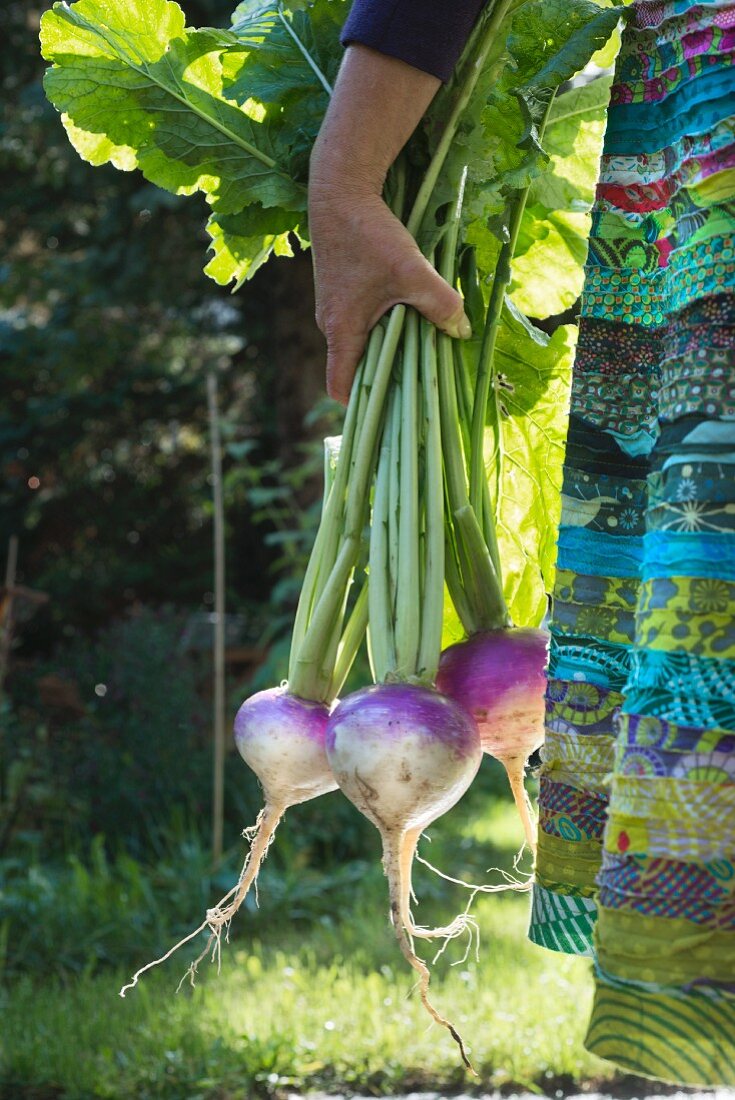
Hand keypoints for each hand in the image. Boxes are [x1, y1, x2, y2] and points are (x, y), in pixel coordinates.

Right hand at [309, 185, 470, 403]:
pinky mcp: (338, 292)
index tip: (391, 408)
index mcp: (341, 330)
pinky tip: (405, 314)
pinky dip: (380, 327)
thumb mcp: (413, 271)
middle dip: (383, 377)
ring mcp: (331, 308)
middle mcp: (329, 325)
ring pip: (358, 343)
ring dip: (384, 349)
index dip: (363, 405)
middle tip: (417, 380)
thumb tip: (461, 332)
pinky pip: (358, 323)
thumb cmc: (370, 234)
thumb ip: (441, 305)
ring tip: (417, 345)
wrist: (339, 189)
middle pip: (354, 367)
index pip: (341, 387)